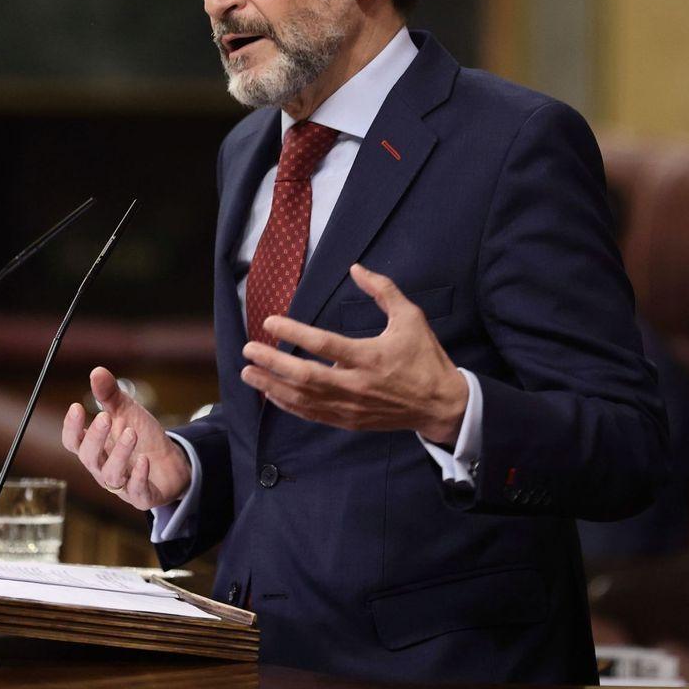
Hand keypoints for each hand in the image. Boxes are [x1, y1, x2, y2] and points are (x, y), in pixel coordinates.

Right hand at [61, 366, 190, 509]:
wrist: (172, 461)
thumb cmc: (143, 437)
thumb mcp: (127, 412)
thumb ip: (110, 395)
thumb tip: (96, 371)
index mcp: (95, 448)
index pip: (73, 442)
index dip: (71, 427)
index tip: (76, 406)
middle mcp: (102, 468)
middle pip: (89, 457)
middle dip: (95, 438)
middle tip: (105, 418)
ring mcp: (121, 485)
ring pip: (111, 474)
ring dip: (119, 453)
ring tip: (131, 433)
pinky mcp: (142, 496)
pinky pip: (136, 491)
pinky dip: (138, 476)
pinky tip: (145, 460)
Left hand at [240, 263, 468, 444]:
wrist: (440, 405)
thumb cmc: (424, 358)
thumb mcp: (411, 317)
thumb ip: (383, 290)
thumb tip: (356, 268)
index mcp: (370, 357)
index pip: (324, 344)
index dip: (294, 333)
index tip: (269, 322)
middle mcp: (356, 385)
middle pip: (305, 376)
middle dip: (272, 363)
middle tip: (248, 350)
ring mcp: (350, 407)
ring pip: (303, 399)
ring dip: (272, 386)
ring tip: (248, 373)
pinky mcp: (348, 420)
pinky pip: (311, 414)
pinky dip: (288, 405)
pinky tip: (271, 394)